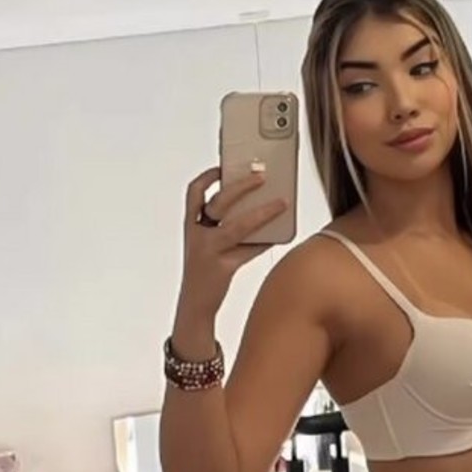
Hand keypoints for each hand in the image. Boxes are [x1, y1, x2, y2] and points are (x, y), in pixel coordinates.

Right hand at [180, 165, 289, 316]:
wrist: (195, 304)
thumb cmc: (205, 272)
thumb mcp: (208, 246)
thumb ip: (226, 228)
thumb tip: (258, 210)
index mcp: (190, 226)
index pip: (194, 193)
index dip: (208, 177)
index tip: (224, 167)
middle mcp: (197, 236)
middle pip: (219, 203)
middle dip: (241, 187)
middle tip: (262, 177)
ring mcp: (209, 252)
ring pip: (238, 226)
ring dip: (262, 213)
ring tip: (281, 204)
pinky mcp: (223, 268)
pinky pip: (249, 250)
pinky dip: (265, 241)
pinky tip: (279, 235)